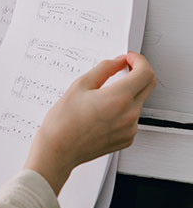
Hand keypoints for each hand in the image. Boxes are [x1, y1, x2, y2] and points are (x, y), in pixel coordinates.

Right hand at [24, 51, 155, 194]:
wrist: (59, 149)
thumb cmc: (63, 121)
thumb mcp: (79, 86)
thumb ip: (103, 70)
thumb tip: (117, 62)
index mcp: (119, 98)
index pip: (145, 72)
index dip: (138, 61)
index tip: (128, 58)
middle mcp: (130, 114)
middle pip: (148, 85)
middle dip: (138, 73)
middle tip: (123, 69)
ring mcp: (130, 129)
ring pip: (139, 102)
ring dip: (129, 92)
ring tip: (104, 94)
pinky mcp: (127, 138)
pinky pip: (132, 118)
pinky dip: (124, 109)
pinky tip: (103, 111)